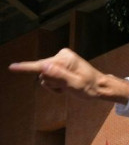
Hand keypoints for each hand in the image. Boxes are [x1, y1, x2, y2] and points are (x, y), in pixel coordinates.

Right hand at [8, 48, 128, 103]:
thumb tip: (44, 68)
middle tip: (67, 88)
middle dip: (52, 83)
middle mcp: (61, 56)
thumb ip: (60, 76)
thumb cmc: (90, 87)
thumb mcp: (75, 84)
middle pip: (43, 73)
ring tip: (68, 87)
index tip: (12, 67)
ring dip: (54, 85)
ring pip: (45, 77)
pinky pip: (49, 77)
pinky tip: (67, 86)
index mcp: (65, 58)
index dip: (26, 68)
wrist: (100, 87)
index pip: (41, 66)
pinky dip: (56, 84)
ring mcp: (60, 61)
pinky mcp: (60, 65)